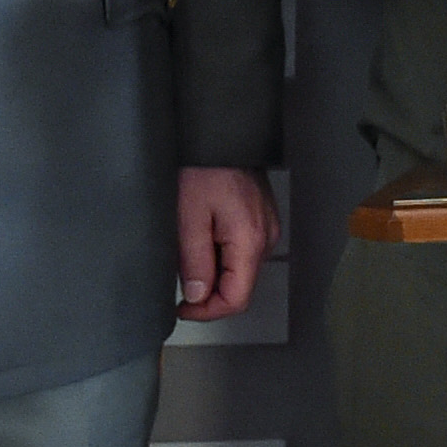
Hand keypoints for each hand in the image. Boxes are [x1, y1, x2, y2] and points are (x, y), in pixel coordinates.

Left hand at [175, 167, 279, 321]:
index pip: (236, 299)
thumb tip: (197, 296)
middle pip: (240, 287)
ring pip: (240, 271)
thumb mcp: (188, 217)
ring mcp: (267, 228)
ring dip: (214, 274)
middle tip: (179, 281)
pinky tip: (203, 238)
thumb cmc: (204, 168)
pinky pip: (242, 252)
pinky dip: (221, 257)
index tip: (182, 307)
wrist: (222, 134)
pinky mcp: (262, 220)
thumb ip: (194, 261)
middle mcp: (266, 238)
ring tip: (189, 252)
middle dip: (208, 293)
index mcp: (250, 240)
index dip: (207, 312)